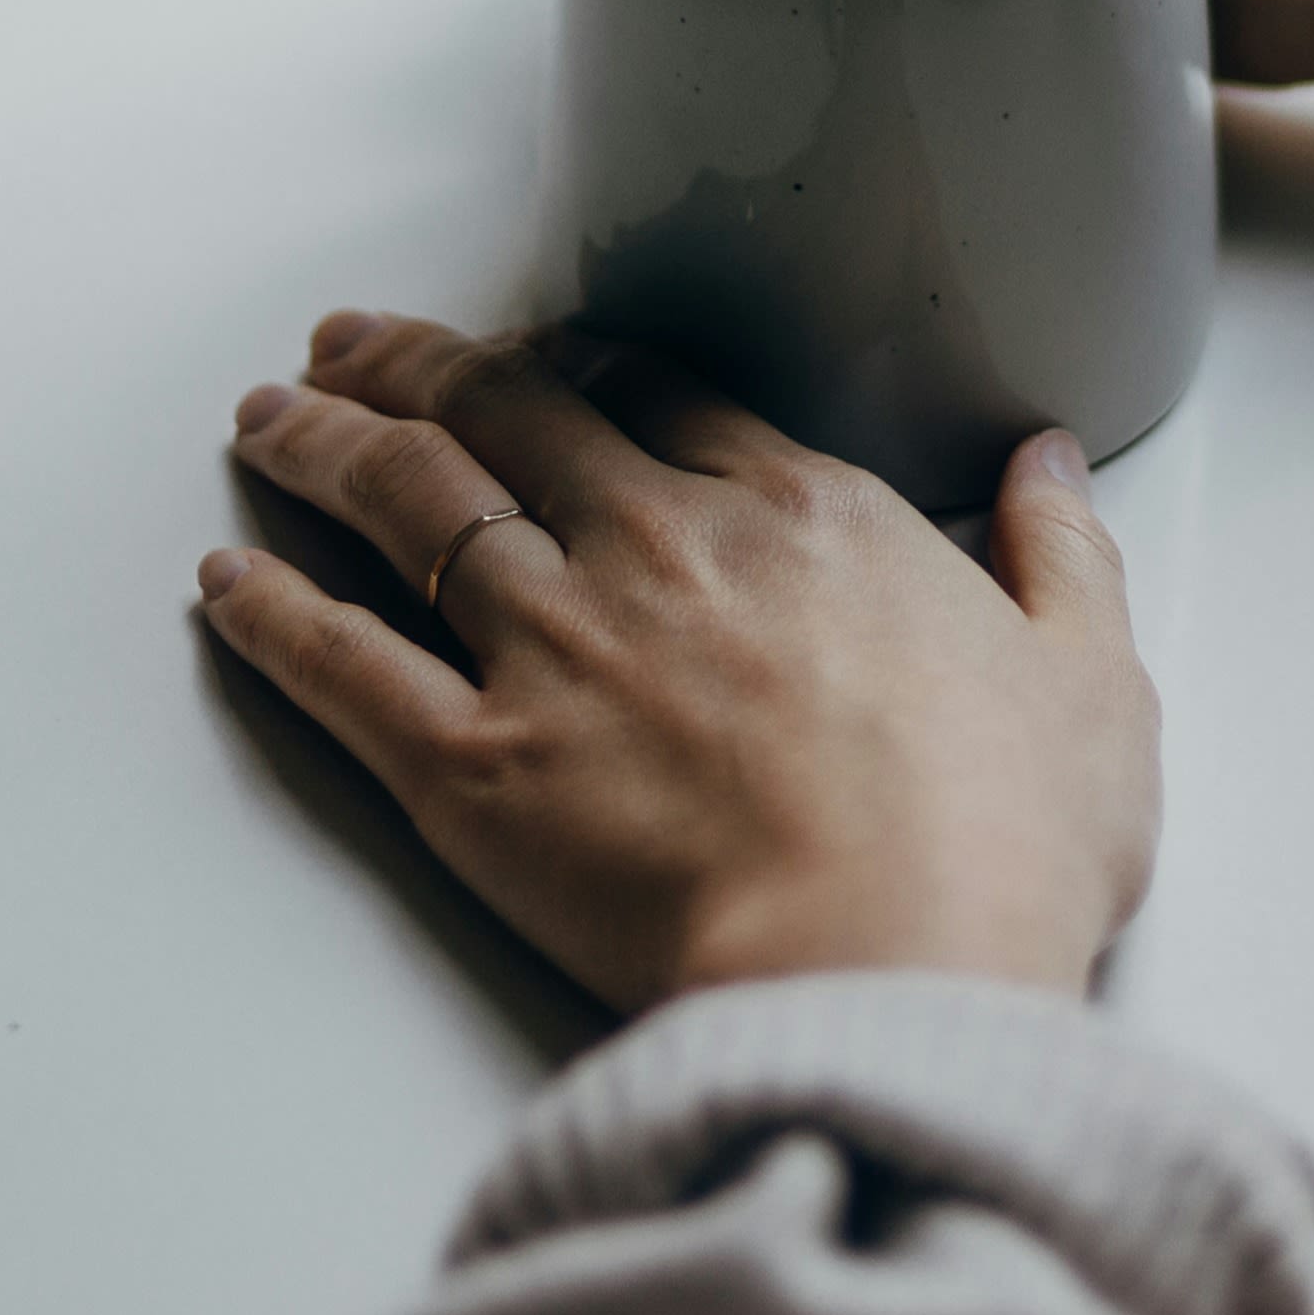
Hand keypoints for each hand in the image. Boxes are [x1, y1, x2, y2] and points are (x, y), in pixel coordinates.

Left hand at [201, 310, 1157, 1014]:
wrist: (892, 975)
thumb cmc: (1002, 849)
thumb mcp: (1090, 685)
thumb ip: (1061, 556)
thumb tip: (1050, 463)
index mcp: (795, 516)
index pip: (650, 394)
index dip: (568, 361)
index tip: (524, 352)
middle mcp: (654, 549)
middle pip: (502, 415)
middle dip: (413, 364)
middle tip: (347, 339)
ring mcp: (552, 648)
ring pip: (406, 505)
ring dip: (322, 446)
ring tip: (264, 414)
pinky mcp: (473, 767)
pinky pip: (342, 666)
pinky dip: (272, 614)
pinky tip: (223, 580)